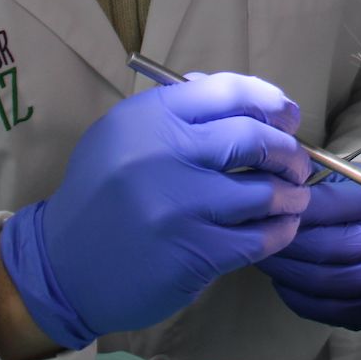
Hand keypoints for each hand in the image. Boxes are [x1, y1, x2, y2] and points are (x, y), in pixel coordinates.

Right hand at [0, 73, 311, 349]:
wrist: (63, 267)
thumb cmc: (103, 196)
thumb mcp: (124, 137)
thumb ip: (177, 112)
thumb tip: (247, 98)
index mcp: (147, 118)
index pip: (227, 92)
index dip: (270, 101)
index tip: (288, 117)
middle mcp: (161, 155)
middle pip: (254, 138)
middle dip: (289, 151)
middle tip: (297, 163)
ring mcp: (178, 207)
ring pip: (264, 192)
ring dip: (291, 195)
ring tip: (295, 198)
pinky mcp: (192, 252)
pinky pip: (257, 238)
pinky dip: (280, 231)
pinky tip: (281, 228)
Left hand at [257, 174, 360, 330]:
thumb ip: (326, 183)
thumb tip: (281, 181)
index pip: (323, 206)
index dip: (289, 205)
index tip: (266, 202)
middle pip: (315, 246)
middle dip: (279, 240)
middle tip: (253, 232)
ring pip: (313, 280)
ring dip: (281, 269)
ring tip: (263, 256)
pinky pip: (320, 308)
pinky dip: (294, 295)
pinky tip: (284, 280)